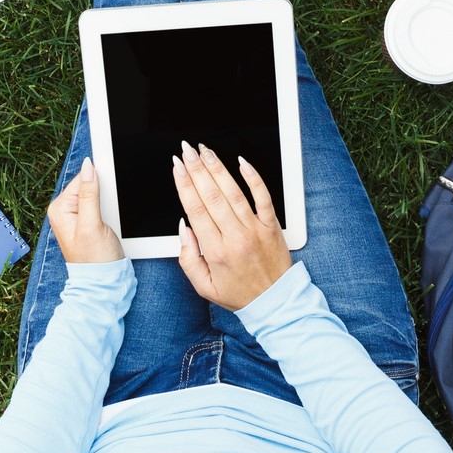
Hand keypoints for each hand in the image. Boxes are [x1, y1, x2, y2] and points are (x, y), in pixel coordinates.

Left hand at [47, 157, 124, 263]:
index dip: (98, 181)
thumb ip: (89, 194)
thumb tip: (88, 167)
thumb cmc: (94, 259)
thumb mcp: (91, 224)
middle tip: (106, 213)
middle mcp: (65, 211)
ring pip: (97, 195)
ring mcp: (76, 216)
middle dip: (103, 193)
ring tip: (107, 220)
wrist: (104, 281)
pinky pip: (100, 204)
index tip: (110, 190)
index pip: (81, 179)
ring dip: (107, 202)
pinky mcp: (88, 221)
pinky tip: (110, 221)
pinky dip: (108, 208)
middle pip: (88, 185)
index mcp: (59, 208)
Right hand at [173, 142, 291, 310]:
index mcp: (216, 251)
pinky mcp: (272, 225)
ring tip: (205, 151)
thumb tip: (183, 228)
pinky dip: (253, 178)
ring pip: (233, 192)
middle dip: (196, 169)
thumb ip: (188, 258)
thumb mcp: (204, 287)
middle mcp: (235, 237)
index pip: (195, 210)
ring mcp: (255, 229)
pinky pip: (263, 196)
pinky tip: (241, 162)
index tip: (176, 167)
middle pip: (211, 196)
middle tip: (186, 150)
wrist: (277, 302)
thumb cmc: (240, 294)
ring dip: (217, 168)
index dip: (183, 185)